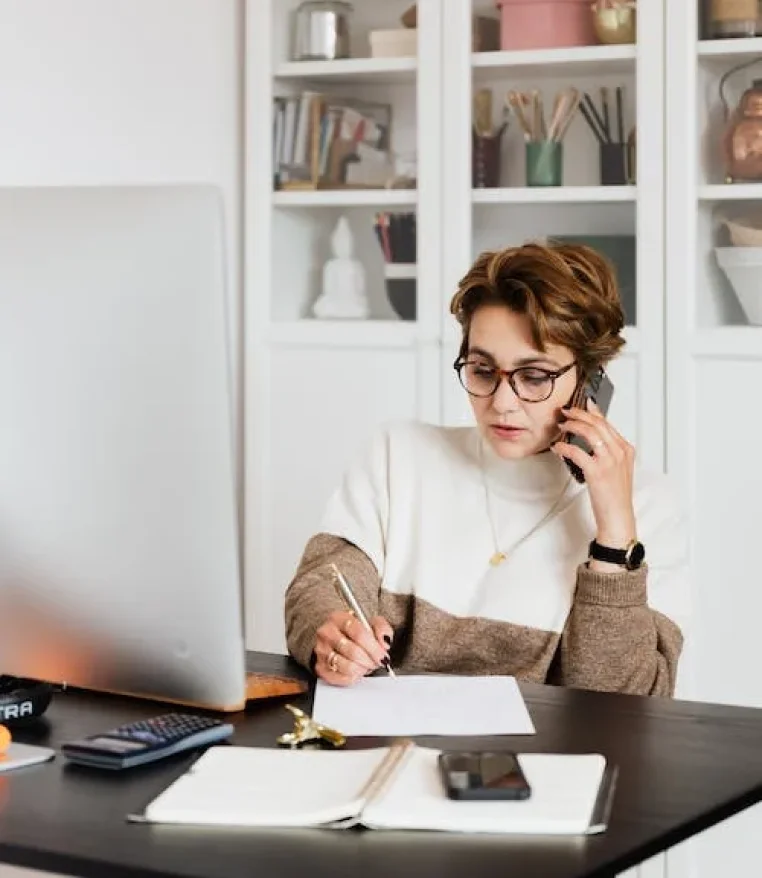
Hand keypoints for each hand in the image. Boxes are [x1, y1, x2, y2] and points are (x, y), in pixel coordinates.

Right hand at [314, 610, 392, 686]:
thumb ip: (382, 628)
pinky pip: (340, 678)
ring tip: (366, 665)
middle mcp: (326, 632)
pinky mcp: (320, 667)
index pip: (358, 633)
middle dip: (370, 660)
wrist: (339, 640)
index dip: (374, 647)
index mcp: (338, 618)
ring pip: (347, 666)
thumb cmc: (356, 632)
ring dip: (362, 669)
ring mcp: (321, 650)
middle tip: (377, 662)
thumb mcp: (372, 623)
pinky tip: (357, 671)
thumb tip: (384, 642)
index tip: (383, 655)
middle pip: (353, 651)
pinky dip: (353, 677)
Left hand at [551, 401, 636, 549]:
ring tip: (561, 425)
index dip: (592, 411)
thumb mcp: (617, 469)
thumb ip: (607, 452)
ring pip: (589, 432)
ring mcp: (609, 461)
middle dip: (579, 413)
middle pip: (598, 423)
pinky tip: (557, 447)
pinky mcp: (597, 472)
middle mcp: (619, 452)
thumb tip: (590, 438)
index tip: (582, 404)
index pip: (607, 423)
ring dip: (572, 425)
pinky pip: (577, 452)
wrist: (618, 516)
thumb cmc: (615, 495)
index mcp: (626, 449)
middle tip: (566, 411)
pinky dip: (564, 446)